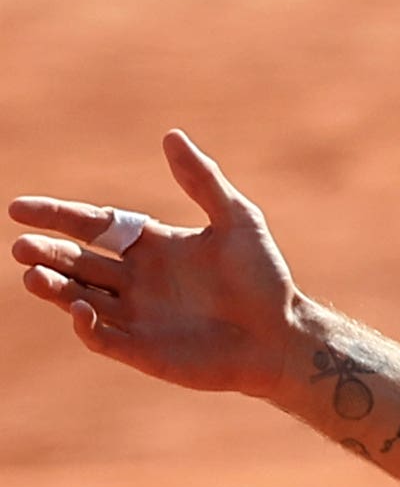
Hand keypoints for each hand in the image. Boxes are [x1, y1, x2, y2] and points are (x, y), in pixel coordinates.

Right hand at [11, 131, 298, 396]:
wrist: (285, 336)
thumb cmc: (266, 279)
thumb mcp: (239, 221)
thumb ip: (203, 181)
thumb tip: (171, 136)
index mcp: (152, 245)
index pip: (92, 225)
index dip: (56, 216)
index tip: (20, 208)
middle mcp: (136, 279)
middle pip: (77, 262)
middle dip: (47, 253)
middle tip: (22, 246)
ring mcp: (137, 315)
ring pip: (79, 297)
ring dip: (54, 286)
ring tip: (33, 274)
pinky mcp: (142, 350)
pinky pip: (101, 337)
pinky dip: (85, 325)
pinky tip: (81, 309)